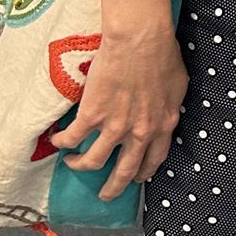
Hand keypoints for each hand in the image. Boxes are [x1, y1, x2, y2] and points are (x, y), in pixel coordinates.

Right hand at [62, 21, 187, 201]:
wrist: (141, 39)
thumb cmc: (163, 54)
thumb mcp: (177, 87)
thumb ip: (169, 106)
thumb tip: (166, 112)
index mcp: (164, 126)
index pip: (154, 160)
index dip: (143, 172)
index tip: (136, 178)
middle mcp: (140, 133)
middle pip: (124, 172)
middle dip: (113, 188)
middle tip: (105, 195)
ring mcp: (115, 126)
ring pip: (93, 160)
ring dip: (80, 165)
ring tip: (73, 163)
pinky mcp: (92, 115)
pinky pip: (73, 138)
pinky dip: (62, 143)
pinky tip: (57, 141)